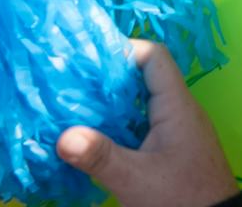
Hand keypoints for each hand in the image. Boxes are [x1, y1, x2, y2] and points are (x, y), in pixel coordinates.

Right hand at [55, 41, 240, 206]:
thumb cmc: (179, 196)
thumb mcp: (135, 178)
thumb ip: (100, 156)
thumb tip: (62, 135)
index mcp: (176, 105)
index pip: (154, 57)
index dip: (123, 50)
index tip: (87, 59)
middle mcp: (179, 110)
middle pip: (143, 78)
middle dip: (108, 78)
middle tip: (69, 83)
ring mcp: (176, 129)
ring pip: (140, 104)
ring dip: (110, 104)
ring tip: (71, 106)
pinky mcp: (170, 148)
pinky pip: (141, 125)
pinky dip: (117, 125)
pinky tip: (91, 136)